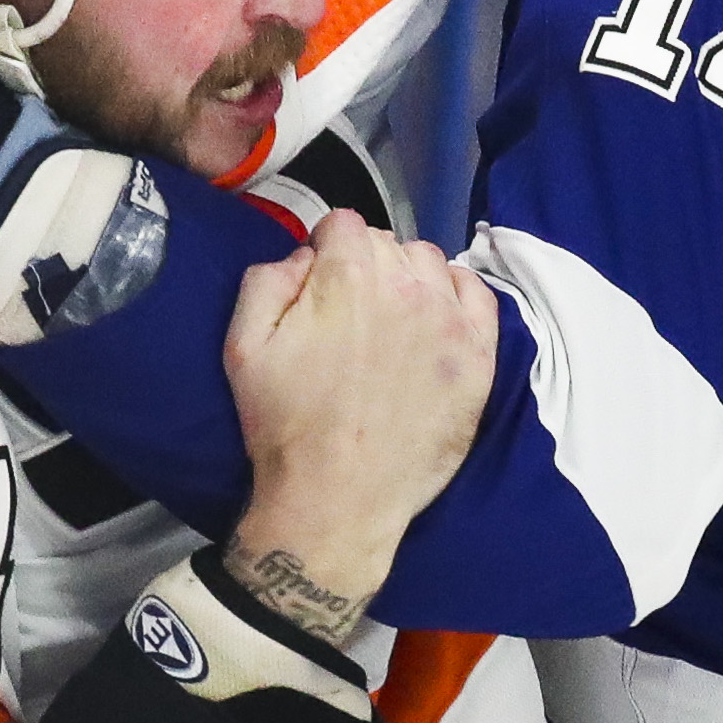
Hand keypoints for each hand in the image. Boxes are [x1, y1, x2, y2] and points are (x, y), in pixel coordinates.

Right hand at [221, 210, 497, 647]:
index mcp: (347, 274)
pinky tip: (436, 320)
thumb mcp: (243, 344)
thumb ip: (269, 278)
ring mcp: (450, 319)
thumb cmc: (284, 424)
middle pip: (387, 242)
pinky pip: (477, 293)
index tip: (318, 286)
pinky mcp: (480, 355)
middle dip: (365, 265)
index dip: (325, 250)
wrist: (338, 499)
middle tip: (350, 314)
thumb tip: (307, 256)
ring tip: (392, 319)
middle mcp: (407, 284)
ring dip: (409, 277)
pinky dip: (456, 295)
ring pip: (431, 262)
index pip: (343, 223)